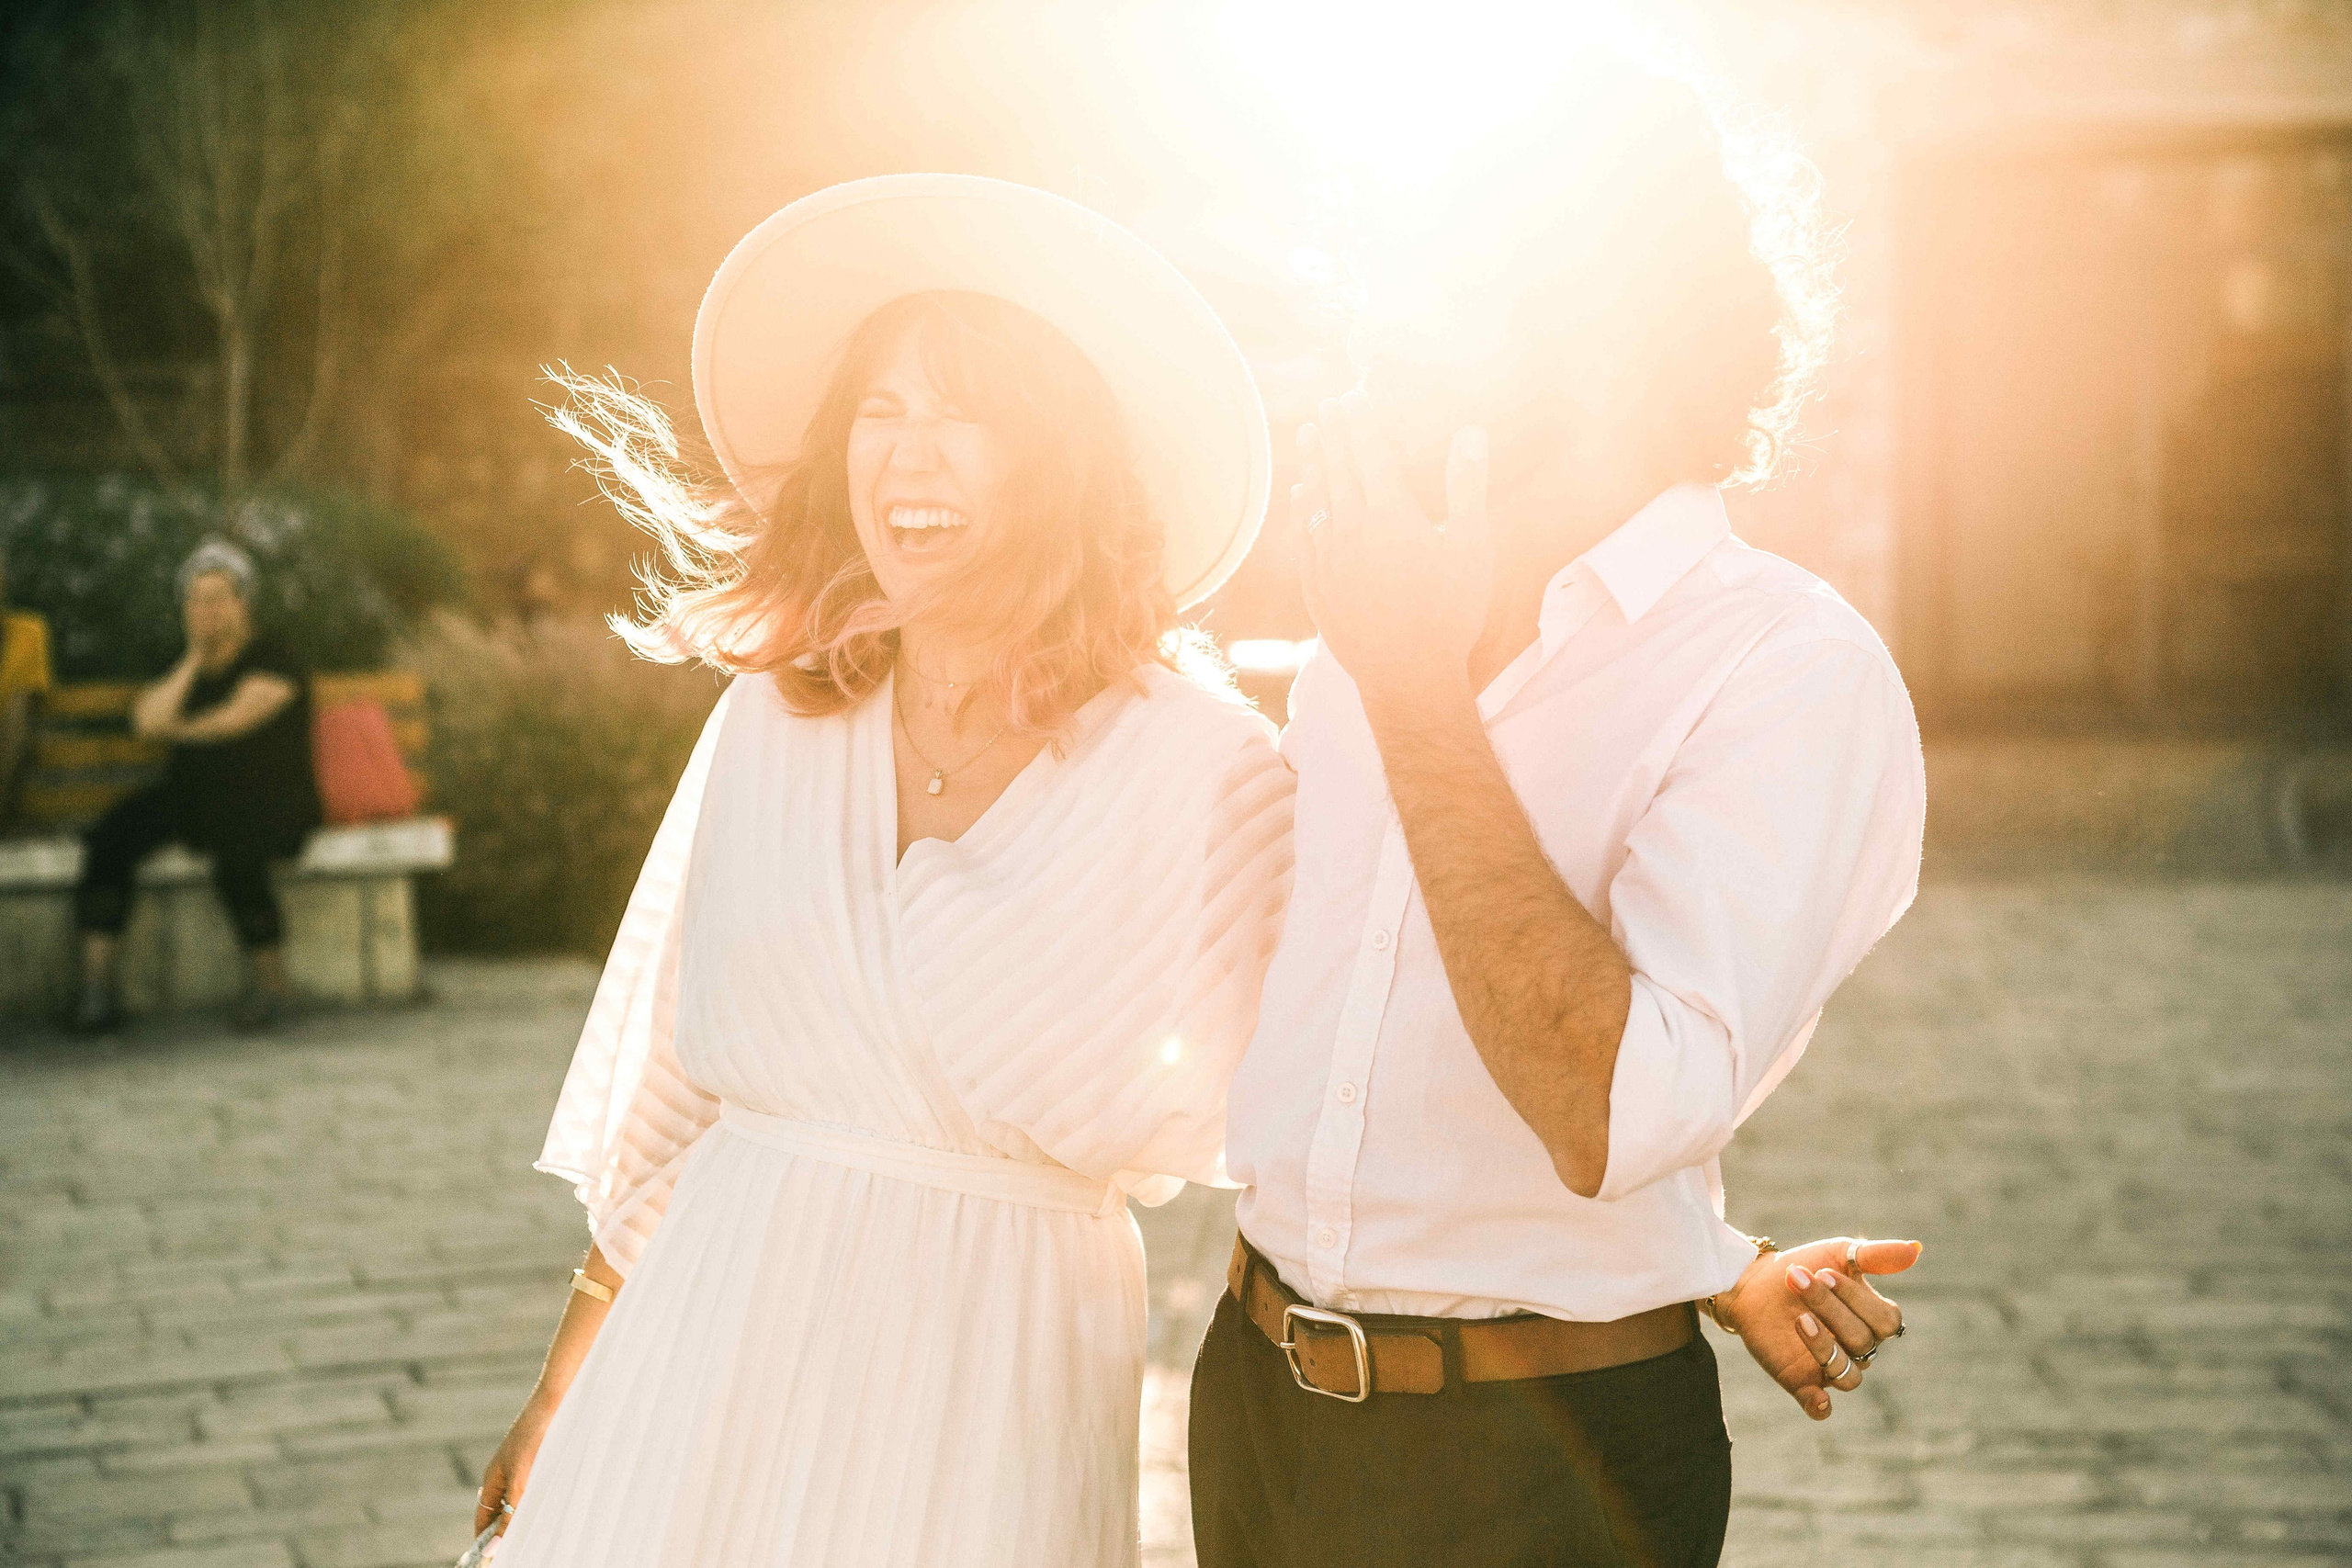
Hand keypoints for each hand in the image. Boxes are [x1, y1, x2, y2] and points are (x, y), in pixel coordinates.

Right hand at [473, 1393, 555, 1538]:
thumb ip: (509, 1513)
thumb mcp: (522, 1479)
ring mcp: (521, 1467)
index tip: (489, 1559)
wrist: (556, 1401)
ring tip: (533, 1537)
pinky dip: (535, 1503)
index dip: (484, 1539)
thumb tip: (493, 1547)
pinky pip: (532, 1489)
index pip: (483, 1519)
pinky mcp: (539, 1461)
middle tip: (516, 1552)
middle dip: (504, 1533)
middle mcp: (505, 1475)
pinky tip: (548, 1509)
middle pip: (500, 1512)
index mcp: (493, 1480)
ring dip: (522, 1518)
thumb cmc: (536, 1435)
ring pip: (518, 1501)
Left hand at [1295, 389, 1490, 701]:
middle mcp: (1353, 530)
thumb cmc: (1450, 613)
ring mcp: (1330, 560)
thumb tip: (1470, 431)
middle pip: (1339, 470)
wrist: (1407, 676)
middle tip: (1327, 407)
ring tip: (1310, 437)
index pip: (1370, 454)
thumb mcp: (1472, 547)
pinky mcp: (1317, 588)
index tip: (1352, 396)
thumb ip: (1468, 485)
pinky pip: (1303, 538)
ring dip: (1313, 465)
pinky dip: (1302, 511)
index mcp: (1391, 515)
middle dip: (1334, 434)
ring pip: (1317, 500)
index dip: (1361, 422)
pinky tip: (1302, 496)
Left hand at [1722, 1236, 1919, 1419]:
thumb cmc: (1805, 1266)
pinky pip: (1819, 1407)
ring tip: (1800, 1319)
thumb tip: (1916, 1249)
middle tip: (1797, 1280)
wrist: (1755, 1280)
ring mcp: (1830, 1368)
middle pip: (1862, 1341)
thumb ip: (1877, 1255)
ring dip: (1825, 1348)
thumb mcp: (1839, 1254)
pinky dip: (1821, 1407)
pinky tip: (1819, 1398)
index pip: (1885, 1321)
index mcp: (1873, 1320)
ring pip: (1847, 1375)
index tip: (1824, 1272)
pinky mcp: (1801, 1382)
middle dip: (1830, 1309)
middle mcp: (1858, 1349)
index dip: (1858, 1299)